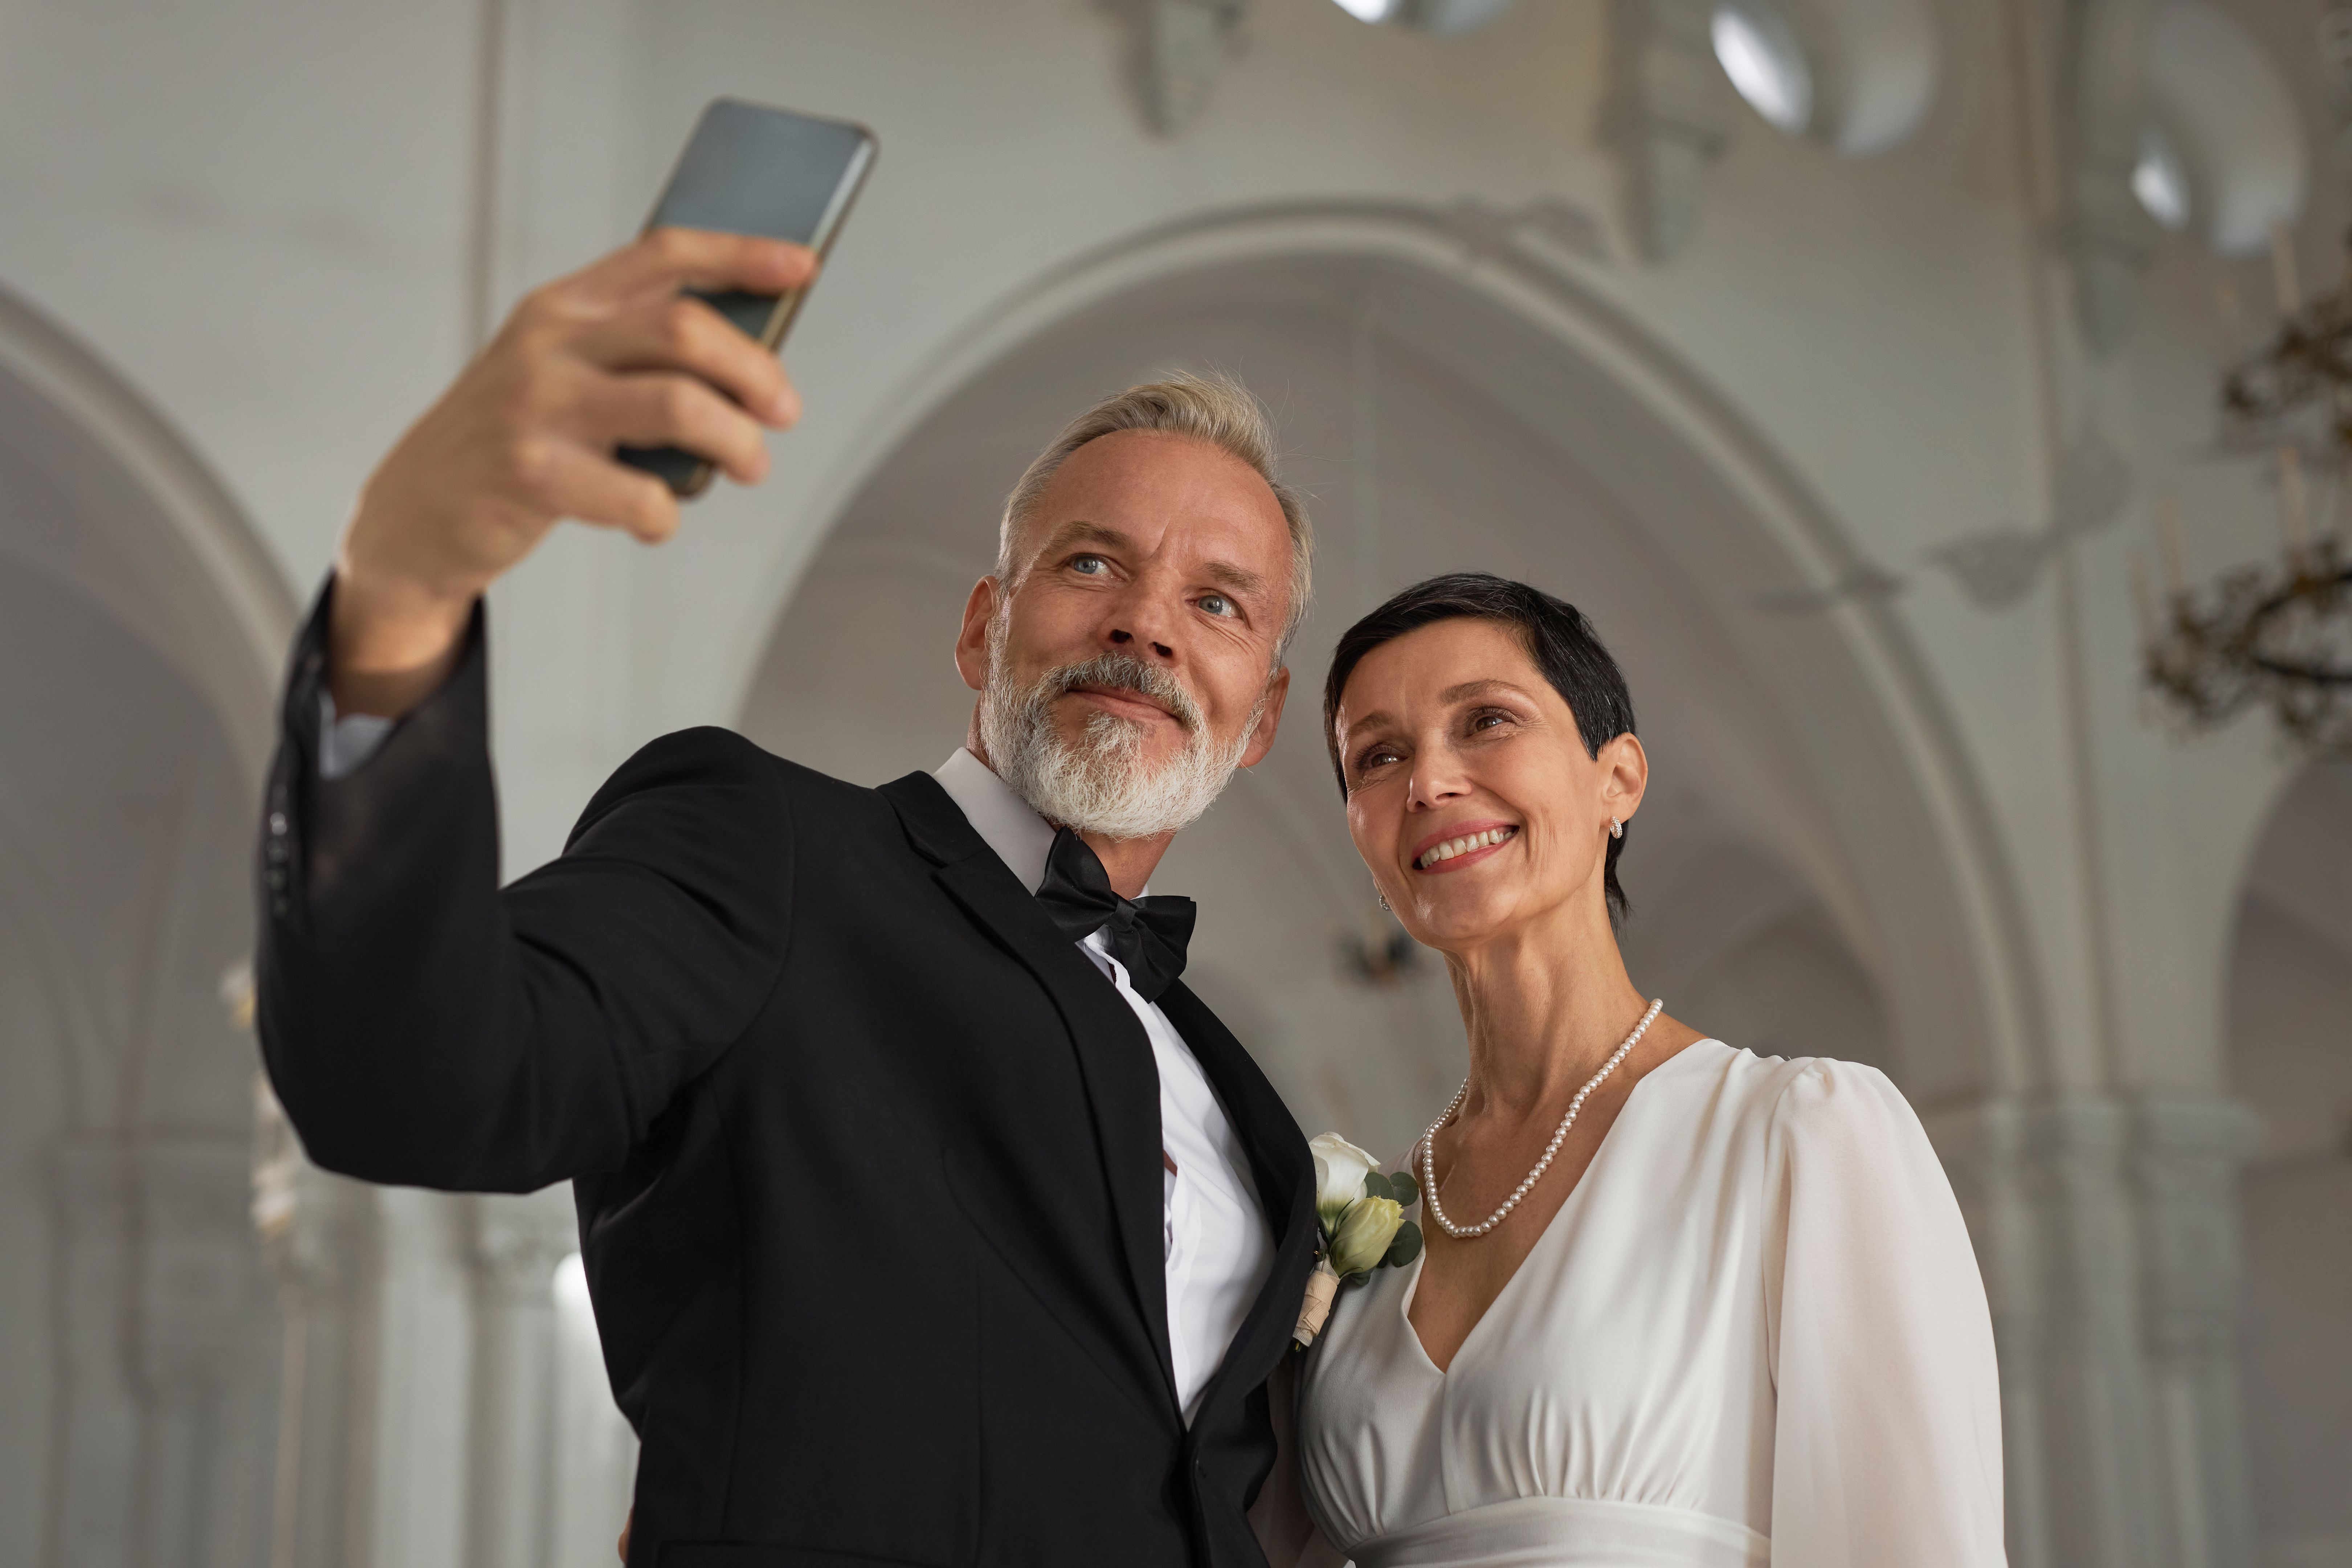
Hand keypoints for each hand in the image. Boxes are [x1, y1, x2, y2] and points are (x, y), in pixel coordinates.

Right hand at [329, 228, 815, 715]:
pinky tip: (655, 521)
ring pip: (678, 405)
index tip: (801, 266)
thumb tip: (751, 363)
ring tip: (749, 465)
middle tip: (783, 411)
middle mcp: (549, 342)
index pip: (664, 254)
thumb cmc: (517, 437)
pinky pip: (641, 495)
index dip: (739, 254)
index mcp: (564, 305)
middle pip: (685, 328)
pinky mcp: (532, 473)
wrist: (417, 509)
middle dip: (755, 371)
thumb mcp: (563, 371)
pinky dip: (666, 516)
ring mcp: (537, 405)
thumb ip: (635, 353)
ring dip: (736, 440)